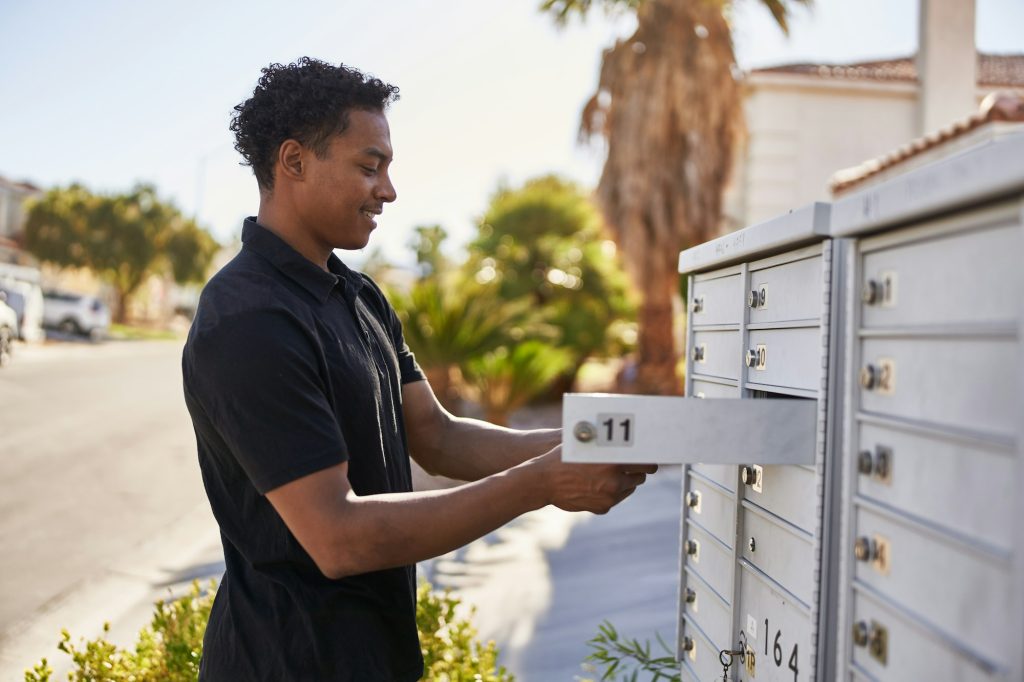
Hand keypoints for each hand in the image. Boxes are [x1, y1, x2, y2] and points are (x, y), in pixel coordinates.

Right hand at [531, 445, 657, 513]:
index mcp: (613, 463)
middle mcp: (614, 482)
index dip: (648, 461)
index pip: (645, 464)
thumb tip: (629, 440)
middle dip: (637, 471)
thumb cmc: (564, 456)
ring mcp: (609, 497)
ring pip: (629, 489)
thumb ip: (609, 446)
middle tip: (633, 465)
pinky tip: (599, 484)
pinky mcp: (602, 508)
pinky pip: (615, 498)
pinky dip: (611, 492)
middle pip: (640, 477)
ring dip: (625, 481)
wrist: (543, 480)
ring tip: (612, 473)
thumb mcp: (588, 446)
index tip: (649, 459)